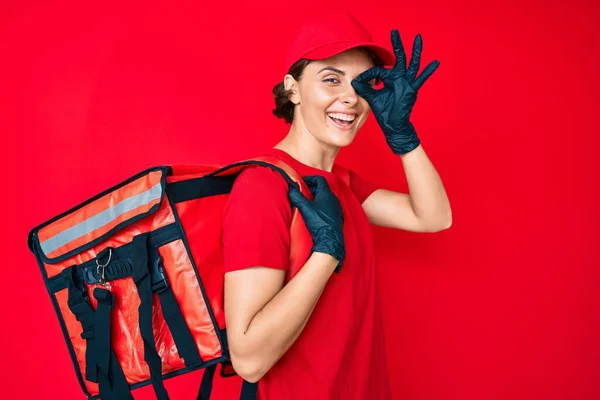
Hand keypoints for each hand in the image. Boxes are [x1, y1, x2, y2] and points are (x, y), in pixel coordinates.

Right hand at [288, 176, 344, 271]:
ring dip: (316, 197)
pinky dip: (320, 205)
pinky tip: (314, 212)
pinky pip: (328, 206)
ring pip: (325, 198)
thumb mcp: (304, 207)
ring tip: (306, 202)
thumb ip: (296, 196)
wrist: (329, 238)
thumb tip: (290, 188)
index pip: (319, 179)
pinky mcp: (336, 216)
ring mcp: (336, 208)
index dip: (310, 179)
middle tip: (302, 192)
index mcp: (327, 193)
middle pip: (322, 188)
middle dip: (311, 188)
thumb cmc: (318, 221)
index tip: (302, 182)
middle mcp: (333, 199)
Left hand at [351, 30, 439, 154]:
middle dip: (396, 44)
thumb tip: (353, 81)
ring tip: (418, 38)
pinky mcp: (412, 89)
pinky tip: (436, 63)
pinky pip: (421, 79)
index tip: (360, 81)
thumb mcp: (372, 98)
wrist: (393, 125)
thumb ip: (364, 88)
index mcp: (389, 79)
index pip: (379, 70)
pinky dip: (428, 71)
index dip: (368, 74)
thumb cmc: (385, 112)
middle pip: (399, 57)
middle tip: (394, 31)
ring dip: (415, 51)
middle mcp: (399, 78)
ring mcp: (407, 82)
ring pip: (412, 63)